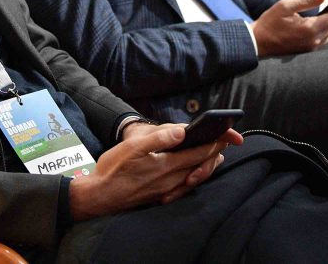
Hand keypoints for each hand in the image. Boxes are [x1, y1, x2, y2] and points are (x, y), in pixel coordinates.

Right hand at [120, 121, 240, 197]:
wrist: (100, 196)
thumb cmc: (114, 169)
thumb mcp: (132, 147)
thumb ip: (158, 139)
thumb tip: (181, 131)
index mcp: (166, 165)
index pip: (198, 153)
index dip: (215, 143)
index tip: (227, 135)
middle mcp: (171, 180)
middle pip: (200, 165)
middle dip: (214, 153)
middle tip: (224, 142)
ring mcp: (167, 190)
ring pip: (195, 177)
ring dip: (206, 165)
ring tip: (213, 155)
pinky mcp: (161, 196)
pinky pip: (185, 187)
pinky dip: (194, 177)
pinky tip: (193, 173)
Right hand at [251, 0, 327, 55]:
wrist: (258, 42)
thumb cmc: (269, 22)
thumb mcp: (285, 6)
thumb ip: (306, 1)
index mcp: (309, 29)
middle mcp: (313, 41)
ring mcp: (311, 47)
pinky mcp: (307, 50)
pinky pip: (323, 39)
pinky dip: (326, 29)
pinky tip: (323, 21)